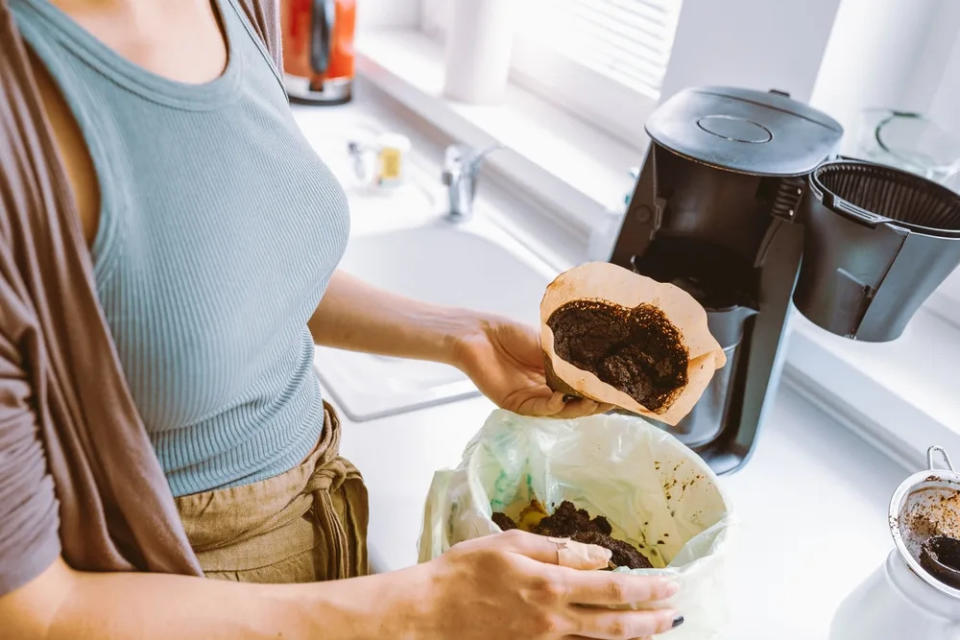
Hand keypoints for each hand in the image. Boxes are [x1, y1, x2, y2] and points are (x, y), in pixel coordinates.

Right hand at [411, 530, 681, 639]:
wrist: (428, 612)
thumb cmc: (464, 571)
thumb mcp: (511, 544)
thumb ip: (558, 549)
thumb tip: (600, 556)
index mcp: (550, 586)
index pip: (612, 589)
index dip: (646, 588)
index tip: (670, 583)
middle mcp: (554, 620)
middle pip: (615, 624)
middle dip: (651, 619)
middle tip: (677, 613)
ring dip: (634, 635)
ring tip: (658, 629)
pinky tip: (611, 637)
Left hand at [451, 314, 611, 417]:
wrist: (479, 334)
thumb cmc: (511, 334)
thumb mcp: (549, 343)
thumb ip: (570, 355)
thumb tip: (602, 359)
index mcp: (556, 376)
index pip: (583, 387)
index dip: (601, 389)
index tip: (622, 388)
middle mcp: (547, 391)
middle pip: (576, 403)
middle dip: (596, 403)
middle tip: (614, 400)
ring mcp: (532, 399)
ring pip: (561, 410)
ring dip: (578, 408)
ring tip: (595, 402)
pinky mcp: (516, 404)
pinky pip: (539, 408)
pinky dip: (552, 405)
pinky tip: (561, 398)